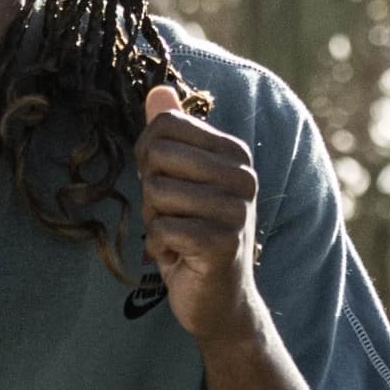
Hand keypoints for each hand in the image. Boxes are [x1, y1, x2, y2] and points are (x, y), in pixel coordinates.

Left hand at [138, 84, 263, 348]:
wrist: (219, 299)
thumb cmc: (194, 235)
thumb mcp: (181, 180)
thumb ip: (171, 135)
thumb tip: (157, 90)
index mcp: (234, 153)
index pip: (164, 126)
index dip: (147, 155)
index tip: (163, 182)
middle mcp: (243, 176)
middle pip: (157, 155)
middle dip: (150, 191)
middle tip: (172, 216)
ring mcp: (237, 209)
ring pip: (156, 193)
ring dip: (155, 221)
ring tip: (179, 237)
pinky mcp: (223, 242)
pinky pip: (161, 228)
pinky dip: (159, 247)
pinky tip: (181, 257)